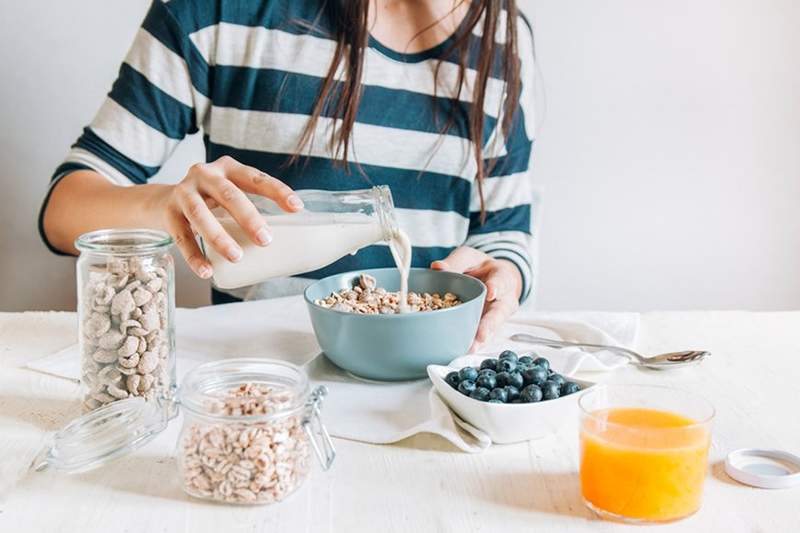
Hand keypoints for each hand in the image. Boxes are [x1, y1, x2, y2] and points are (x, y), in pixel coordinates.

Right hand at [155, 156, 302, 278]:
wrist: (163, 201)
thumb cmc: (211, 201)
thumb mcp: (231, 194)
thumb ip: (254, 207)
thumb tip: (291, 238)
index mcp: (228, 168)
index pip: (256, 178)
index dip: (277, 191)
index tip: (297, 208)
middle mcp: (205, 175)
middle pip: (229, 195)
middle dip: (249, 218)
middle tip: (266, 240)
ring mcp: (183, 192)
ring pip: (200, 215)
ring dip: (220, 238)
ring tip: (237, 257)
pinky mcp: (168, 213)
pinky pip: (181, 237)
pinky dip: (194, 256)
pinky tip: (207, 271)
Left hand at [431, 247, 521, 352]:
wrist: (490, 277)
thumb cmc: (479, 266)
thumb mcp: (468, 258)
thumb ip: (455, 262)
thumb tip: (437, 267)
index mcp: (502, 277)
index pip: (502, 281)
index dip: (497, 287)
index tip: (491, 292)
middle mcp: (503, 300)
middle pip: (499, 313)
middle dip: (489, 325)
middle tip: (481, 335)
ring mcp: (496, 316)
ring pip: (492, 330)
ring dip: (480, 340)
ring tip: (469, 349)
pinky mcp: (487, 327)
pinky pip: (482, 337)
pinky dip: (473, 344)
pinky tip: (462, 351)